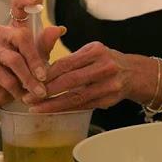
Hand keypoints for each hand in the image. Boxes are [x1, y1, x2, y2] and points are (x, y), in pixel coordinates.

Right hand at [0, 0, 65, 109]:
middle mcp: (1, 33)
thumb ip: (46, 43)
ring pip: (14, 60)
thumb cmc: (22, 68)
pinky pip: (5, 77)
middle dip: (36, 59)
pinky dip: (18, 88)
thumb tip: (60, 29)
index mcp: (16, 27)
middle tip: (45, 76)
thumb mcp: (37, 56)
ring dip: (29, 78)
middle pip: (21, 37)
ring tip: (40, 92)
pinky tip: (25, 96)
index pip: (17, 5)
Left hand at [22, 41, 157, 112]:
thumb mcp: (92, 50)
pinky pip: (84, 106)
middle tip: (29, 97)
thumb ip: (71, 59)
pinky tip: (53, 111)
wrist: (133, 73)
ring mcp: (109, 85)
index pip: (67, 63)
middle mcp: (104, 67)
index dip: (48, 74)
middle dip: (47, 91)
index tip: (31, 80)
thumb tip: (42, 70)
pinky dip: (67, 109)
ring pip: (76, 97)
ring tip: (37, 108)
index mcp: (96, 51)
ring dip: (54, 105)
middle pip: (71, 81)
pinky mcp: (109, 100)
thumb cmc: (105, 60)